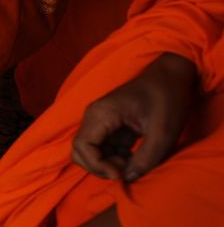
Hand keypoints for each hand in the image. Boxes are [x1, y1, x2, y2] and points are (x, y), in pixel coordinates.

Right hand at [71, 53, 195, 182]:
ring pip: (91, 150)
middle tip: (125, 172)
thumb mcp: (163, 133)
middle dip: (99, 167)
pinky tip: (135, 157)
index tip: (121, 175)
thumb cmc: (167, 99)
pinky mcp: (110, 125)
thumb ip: (145, 159)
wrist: (171, 76)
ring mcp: (101, 120)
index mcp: (102, 113)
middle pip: (81, 150)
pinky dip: (115, 158)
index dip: (97, 166)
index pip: (82, 146)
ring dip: (108, 163)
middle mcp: (95, 116)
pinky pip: (103, 147)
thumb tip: (127, 178)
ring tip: (134, 163)